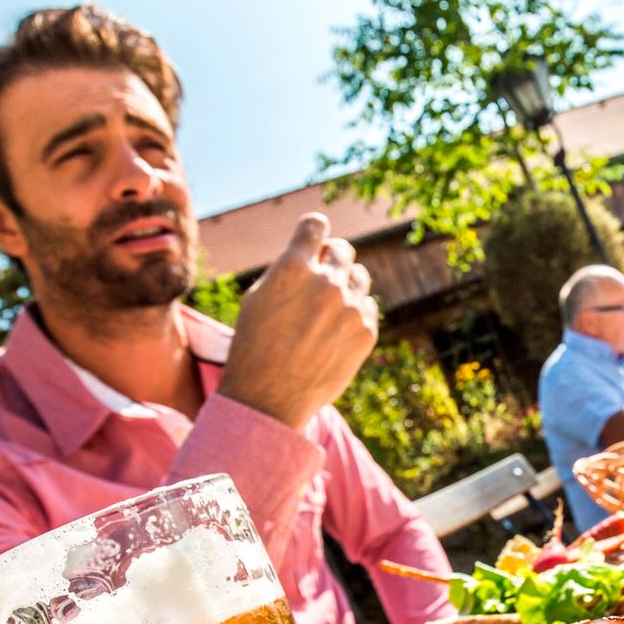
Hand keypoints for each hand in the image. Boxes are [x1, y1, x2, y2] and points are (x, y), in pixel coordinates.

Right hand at [216, 213, 378, 429]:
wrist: (268, 399)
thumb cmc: (255, 346)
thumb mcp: (258, 298)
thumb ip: (289, 270)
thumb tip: (315, 253)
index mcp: (292, 268)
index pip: (315, 224)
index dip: (314, 231)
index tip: (313, 241)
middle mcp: (326, 283)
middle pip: (343, 249)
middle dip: (331, 258)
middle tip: (320, 276)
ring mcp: (350, 308)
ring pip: (359, 276)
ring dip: (346, 283)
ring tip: (327, 306)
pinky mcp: (366, 332)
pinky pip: (368, 306)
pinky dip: (356, 312)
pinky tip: (335, 330)